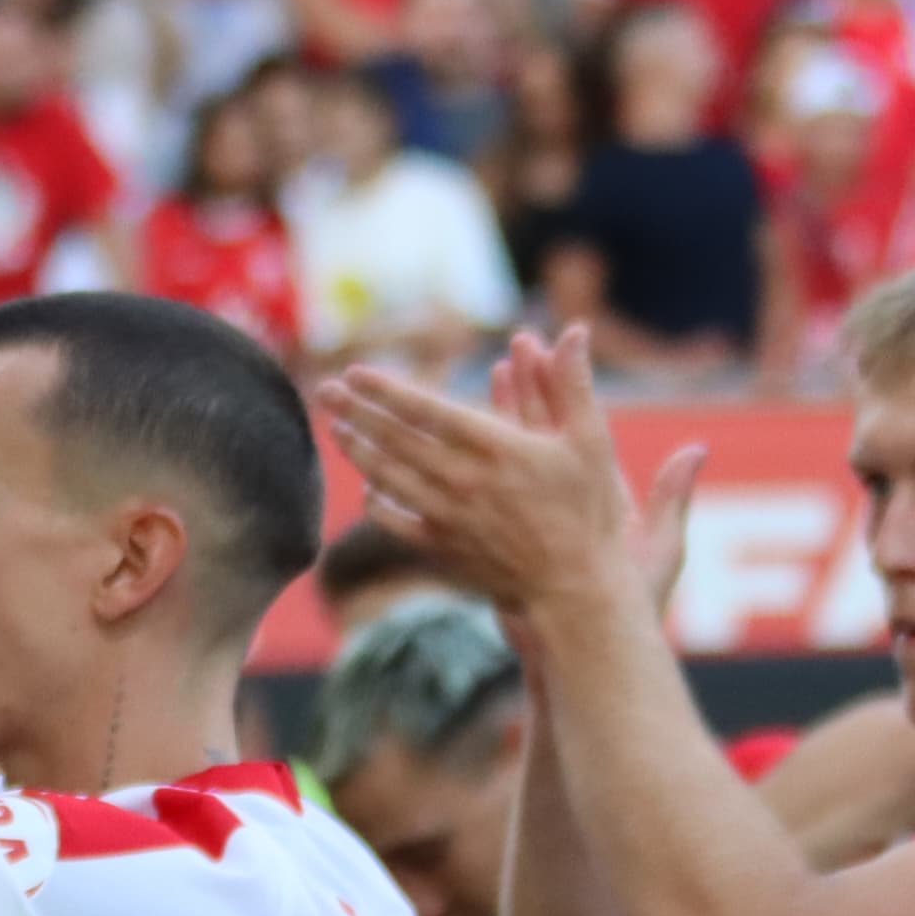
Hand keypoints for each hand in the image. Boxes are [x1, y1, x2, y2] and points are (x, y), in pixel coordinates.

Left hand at [320, 326, 705, 629]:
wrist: (575, 587)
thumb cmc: (587, 510)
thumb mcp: (590, 441)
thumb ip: (573, 382)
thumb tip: (576, 328)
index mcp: (496, 447)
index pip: (427, 409)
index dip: (386, 390)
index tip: (355, 372)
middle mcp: (464, 480)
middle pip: (395, 440)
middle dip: (356, 412)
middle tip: (324, 390)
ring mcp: (447, 516)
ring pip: (388, 478)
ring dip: (357, 451)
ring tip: (335, 428)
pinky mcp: (441, 548)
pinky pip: (395, 520)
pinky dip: (376, 500)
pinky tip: (367, 484)